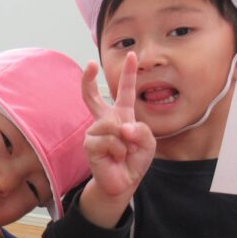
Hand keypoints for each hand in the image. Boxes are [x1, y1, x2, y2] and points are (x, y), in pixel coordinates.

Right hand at [78, 53, 155, 226]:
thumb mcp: (148, 143)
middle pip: (92, 97)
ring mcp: (95, 132)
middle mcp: (105, 121)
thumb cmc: (134, 161)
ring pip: (114, 125)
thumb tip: (122, 128)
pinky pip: (109, 140)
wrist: (123, 182)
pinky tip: (114, 158)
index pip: (124, 92)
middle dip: (88, 80)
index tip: (132, 55)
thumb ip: (141, 130)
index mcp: (121, 116)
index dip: (128, 74)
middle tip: (89, 65)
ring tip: (123, 153)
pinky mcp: (90, 144)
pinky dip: (118, 150)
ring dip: (125, 142)